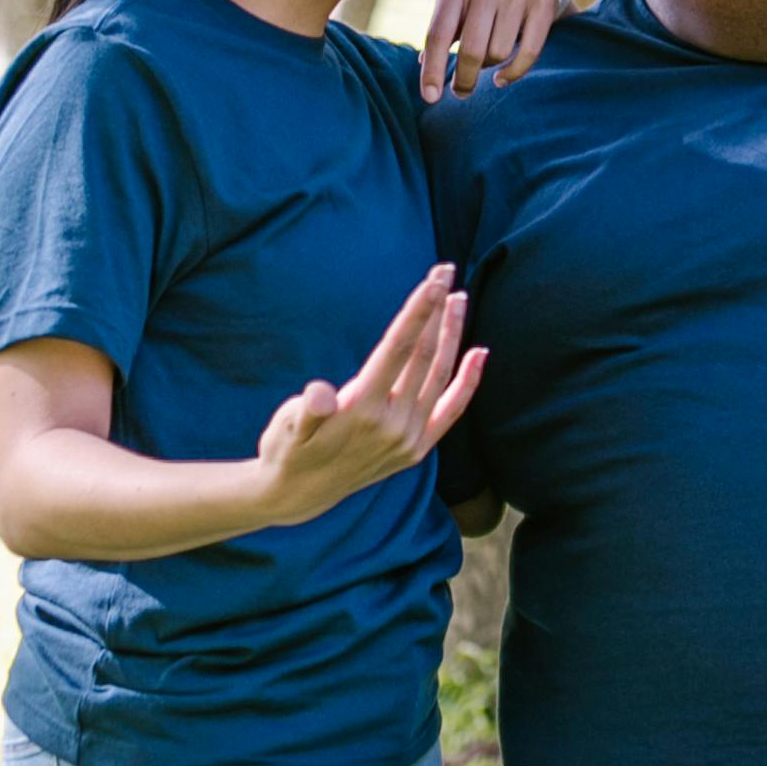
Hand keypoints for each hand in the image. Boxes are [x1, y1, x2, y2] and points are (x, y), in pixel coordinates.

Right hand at [252, 268, 486, 525]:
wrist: (299, 494)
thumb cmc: (288, 447)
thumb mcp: (287, 426)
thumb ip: (307, 409)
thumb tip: (320, 395)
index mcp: (363, 408)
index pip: (399, 347)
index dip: (419, 309)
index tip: (435, 278)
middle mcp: (394, 424)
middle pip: (424, 355)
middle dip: (437, 310)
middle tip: (446, 270)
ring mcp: (410, 438)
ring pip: (440, 376)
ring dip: (452, 335)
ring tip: (459, 299)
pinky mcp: (419, 449)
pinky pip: (452, 410)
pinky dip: (468, 382)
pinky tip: (479, 353)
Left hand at [420, 0, 566, 99]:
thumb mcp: (459, 4)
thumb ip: (443, 31)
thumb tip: (424, 64)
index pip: (438, 35)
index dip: (432, 70)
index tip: (430, 97)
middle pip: (471, 49)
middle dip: (464, 79)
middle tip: (461, 93)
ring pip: (499, 53)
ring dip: (491, 67)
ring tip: (490, 61)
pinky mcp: (542, 6)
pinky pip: (528, 53)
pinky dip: (513, 73)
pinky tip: (502, 78)